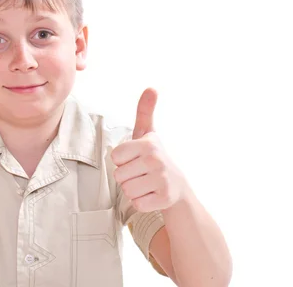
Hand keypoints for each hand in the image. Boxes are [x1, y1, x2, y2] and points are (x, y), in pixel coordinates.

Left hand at [111, 88, 187, 212]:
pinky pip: (137, 204)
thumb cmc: (154, 157)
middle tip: (142, 173)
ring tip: (146, 183)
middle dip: (127, 176)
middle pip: (118, 175)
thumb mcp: (148, 133)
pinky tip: (152, 195)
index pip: (115, 157)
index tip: (135, 158)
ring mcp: (162, 181)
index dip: (122, 160)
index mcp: (148, 144)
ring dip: (133, 190)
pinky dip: (141, 202)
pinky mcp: (164, 200)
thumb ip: (144, 111)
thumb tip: (151, 87)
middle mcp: (156, 161)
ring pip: (126, 190)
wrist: (177, 186)